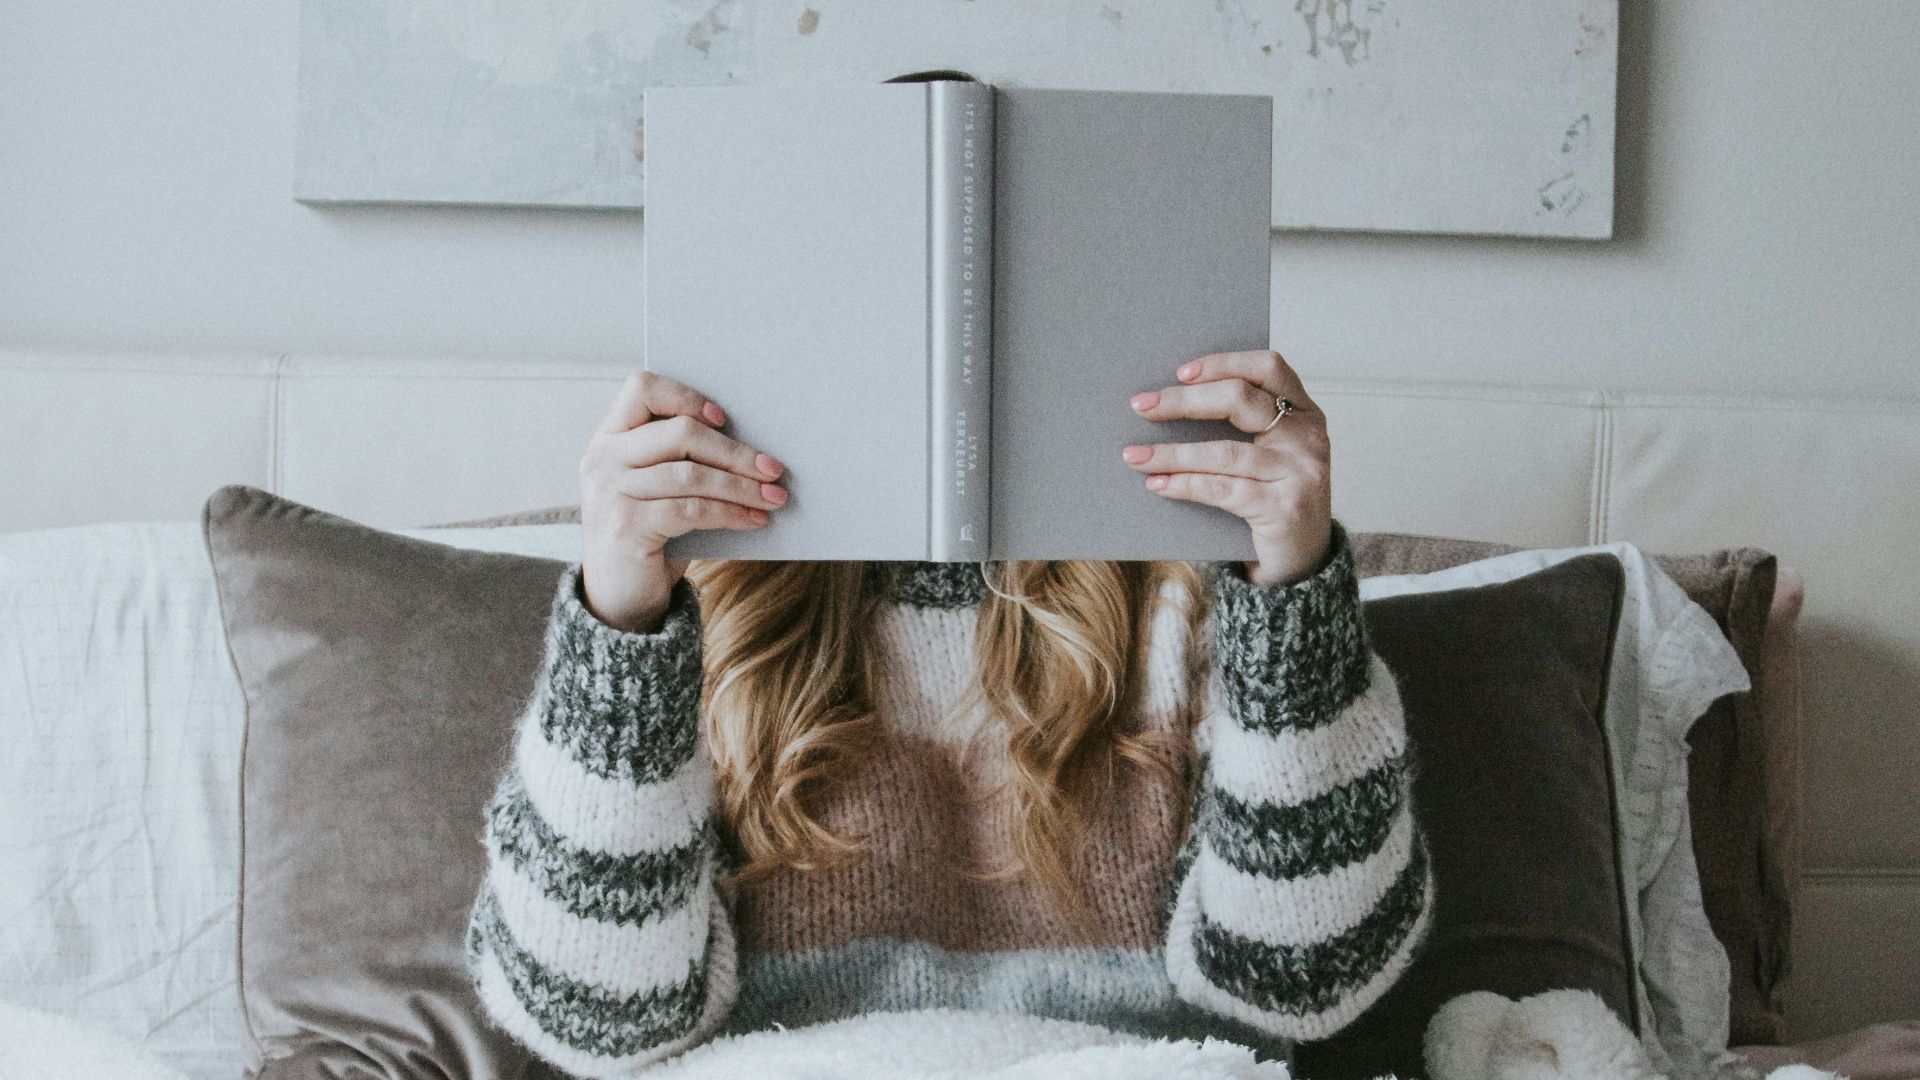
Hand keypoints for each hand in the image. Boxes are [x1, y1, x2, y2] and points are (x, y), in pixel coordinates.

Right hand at [578, 372, 789, 631]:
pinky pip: (692, 510)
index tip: (722, 418)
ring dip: (741, 486)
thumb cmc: (649, 534)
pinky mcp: (626, 527)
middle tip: (773, 468)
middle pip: (680, 432)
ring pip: (691, 474)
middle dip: (735, 451)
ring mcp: (610, 492)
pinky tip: (754, 520)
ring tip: (773, 498)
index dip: (686, 396)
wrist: (618, 598)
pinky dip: (731, 513)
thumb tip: (752, 449)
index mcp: (609, 438)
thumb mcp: (656, 489)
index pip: (642, 388)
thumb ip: (681, 460)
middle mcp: (603, 459)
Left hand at [1121, 349, 1333, 586]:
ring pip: (1224, 452)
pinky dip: (1184, 485)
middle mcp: (1308, 437)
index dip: (1223, 363)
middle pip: (1240, 400)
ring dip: (1172, 452)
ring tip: (1135, 455)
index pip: (1268, 367)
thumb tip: (1166, 403)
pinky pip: (1223, 490)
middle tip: (1141, 406)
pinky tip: (1159, 484)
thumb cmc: (1274, 496)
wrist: (1303, 559)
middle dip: (1184, 401)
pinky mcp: (1284, 509)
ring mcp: (1300, 473)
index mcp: (1305, 412)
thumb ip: (1240, 426)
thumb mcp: (1268, 453)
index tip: (1180, 373)